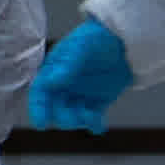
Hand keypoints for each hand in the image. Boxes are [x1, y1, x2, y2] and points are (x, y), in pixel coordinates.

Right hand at [24, 18, 133, 132]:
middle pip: (54, 109)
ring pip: (72, 117)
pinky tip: (98, 126)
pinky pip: (92, 119)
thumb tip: (52, 81)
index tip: (40, 124)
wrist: (126, 40)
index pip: (40, 93)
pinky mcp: (97, 103)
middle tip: (74, 117)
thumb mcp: (81, 47)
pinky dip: (94, 125)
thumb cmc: (98, 38)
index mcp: (52, 73)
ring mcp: (80, 96)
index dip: (38, 109)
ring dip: (79, 121)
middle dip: (62, 117)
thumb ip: (67, 65)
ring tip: (92, 116)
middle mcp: (63, 87)